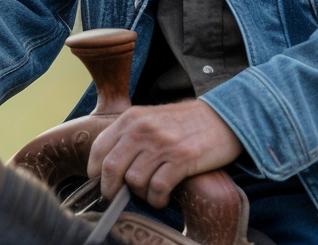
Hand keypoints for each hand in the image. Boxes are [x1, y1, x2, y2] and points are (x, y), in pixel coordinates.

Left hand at [87, 100, 242, 207]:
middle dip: (110, 189)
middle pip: (111, 168)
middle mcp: (143, 129)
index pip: (99, 148)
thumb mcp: (151, 118)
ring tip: (149, 193)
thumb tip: (107, 167)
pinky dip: (157, 199)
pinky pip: (157, 189)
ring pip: (134, 181)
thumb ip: (129, 136)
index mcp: (132, 118)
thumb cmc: (184, 123)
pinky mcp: (181, 159)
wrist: (222, 117)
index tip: (100, 182)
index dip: (95, 171)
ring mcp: (162, 144)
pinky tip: (162, 197)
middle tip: (116, 197)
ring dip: (139, 195)